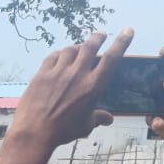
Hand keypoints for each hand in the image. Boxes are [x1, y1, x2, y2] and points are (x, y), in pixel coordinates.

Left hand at [8, 29, 132, 147]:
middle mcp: (77, 74)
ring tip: (79, 47)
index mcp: (93, 86)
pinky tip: (59, 56)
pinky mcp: (42, 74)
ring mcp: (58, 72)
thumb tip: (109, 119)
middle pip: (90, 46)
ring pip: (70, 49)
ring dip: (77, 46)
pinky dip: (58, 54)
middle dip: (97, 37)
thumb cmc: (63, 131)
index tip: (127, 31)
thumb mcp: (85, 125)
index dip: (121, 42)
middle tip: (101, 34)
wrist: (35, 132)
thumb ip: (98, 117)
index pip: (112, 58)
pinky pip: (52, 57)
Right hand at [148, 44, 163, 163]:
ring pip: (151, 96)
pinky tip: (161, 122)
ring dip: (147, 97)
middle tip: (146, 73)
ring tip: (148, 98)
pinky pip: (150, 116)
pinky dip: (154, 119)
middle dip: (152, 73)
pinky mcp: (160, 121)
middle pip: (160, 76)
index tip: (163, 52)